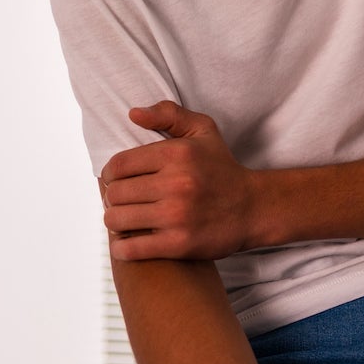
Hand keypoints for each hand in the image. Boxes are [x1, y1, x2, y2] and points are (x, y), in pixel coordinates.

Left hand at [99, 101, 258, 261]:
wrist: (254, 208)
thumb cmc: (222, 168)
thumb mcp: (204, 132)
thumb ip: (169, 114)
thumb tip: (133, 114)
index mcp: (178, 154)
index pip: (119, 164)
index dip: (110, 174)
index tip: (118, 181)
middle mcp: (177, 183)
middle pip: (115, 193)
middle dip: (113, 197)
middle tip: (124, 201)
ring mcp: (177, 215)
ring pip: (117, 219)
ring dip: (116, 221)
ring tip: (126, 219)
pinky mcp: (179, 244)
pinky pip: (130, 249)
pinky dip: (122, 248)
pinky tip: (129, 242)